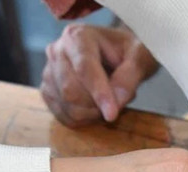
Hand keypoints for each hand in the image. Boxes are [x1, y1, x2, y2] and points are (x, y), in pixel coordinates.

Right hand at [41, 23, 158, 125]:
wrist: (116, 54)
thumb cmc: (128, 53)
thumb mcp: (139, 58)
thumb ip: (128, 79)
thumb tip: (115, 103)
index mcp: (77, 36)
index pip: (84, 68)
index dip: (99, 93)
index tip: (112, 114)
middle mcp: (57, 51)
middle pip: (70, 91)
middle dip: (97, 105)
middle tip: (118, 101)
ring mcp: (49, 72)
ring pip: (67, 106)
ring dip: (93, 113)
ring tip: (108, 100)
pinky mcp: (48, 91)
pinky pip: (63, 116)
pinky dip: (84, 119)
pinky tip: (96, 108)